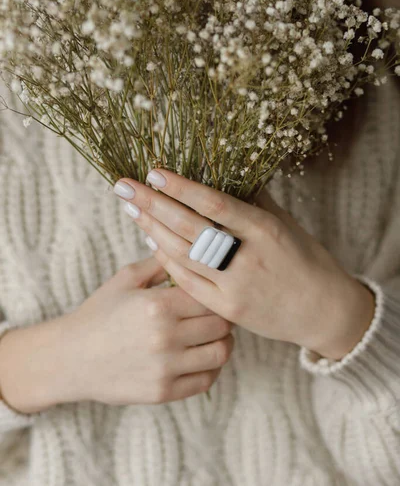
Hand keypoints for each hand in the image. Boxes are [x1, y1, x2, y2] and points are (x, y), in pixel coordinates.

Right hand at [0, 257, 233, 412]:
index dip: (215, 294)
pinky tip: (202, 357)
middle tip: (217, 314)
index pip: (210, 296)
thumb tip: (188, 247)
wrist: (71, 358)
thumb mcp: (125, 279)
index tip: (212, 293)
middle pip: (221, 325)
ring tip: (214, 336)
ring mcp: (165, 368)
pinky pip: (206, 381)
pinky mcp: (163, 392)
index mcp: (157, 305)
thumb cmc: (100, 313)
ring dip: (222, 343)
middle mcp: (165, 337)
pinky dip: (211, 368)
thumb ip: (160, 263)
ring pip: (220, 354)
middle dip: (222, 317)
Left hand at [113, 170, 375, 360]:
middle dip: (153, 205)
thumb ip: (254, 201)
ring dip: (153, 231)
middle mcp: (247, 257)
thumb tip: (226, 172)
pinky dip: (168, 262)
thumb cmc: (306, 261)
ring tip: (132, 210)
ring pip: (184, 255)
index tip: (153, 172)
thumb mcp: (285, 224)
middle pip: (189, 228)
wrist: (323, 312)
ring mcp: (235, 286)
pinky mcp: (228, 310)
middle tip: (123, 187)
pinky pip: (189, 283)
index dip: (181, 188)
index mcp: (264, 229)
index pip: (214, 204)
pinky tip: (152, 243)